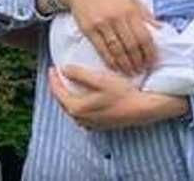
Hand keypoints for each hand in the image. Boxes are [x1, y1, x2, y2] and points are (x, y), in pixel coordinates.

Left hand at [49, 64, 185, 128]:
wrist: (141, 109)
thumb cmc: (122, 93)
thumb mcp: (100, 79)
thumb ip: (80, 74)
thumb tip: (64, 69)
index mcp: (76, 107)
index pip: (58, 92)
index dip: (53, 78)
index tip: (52, 67)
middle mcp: (80, 118)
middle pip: (63, 101)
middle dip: (59, 87)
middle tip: (58, 74)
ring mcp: (90, 124)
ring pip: (73, 108)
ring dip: (69, 96)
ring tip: (70, 84)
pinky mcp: (99, 125)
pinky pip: (82, 114)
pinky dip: (79, 104)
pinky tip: (84, 97)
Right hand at [58, 0, 157, 74]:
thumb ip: (145, 14)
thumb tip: (160, 28)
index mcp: (130, 10)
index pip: (144, 36)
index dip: (150, 52)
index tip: (153, 61)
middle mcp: (117, 17)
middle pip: (132, 46)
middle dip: (139, 61)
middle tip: (143, 70)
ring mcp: (102, 24)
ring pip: (117, 50)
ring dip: (126, 64)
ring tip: (132, 72)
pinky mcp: (89, 30)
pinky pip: (102, 50)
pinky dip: (110, 61)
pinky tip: (116, 67)